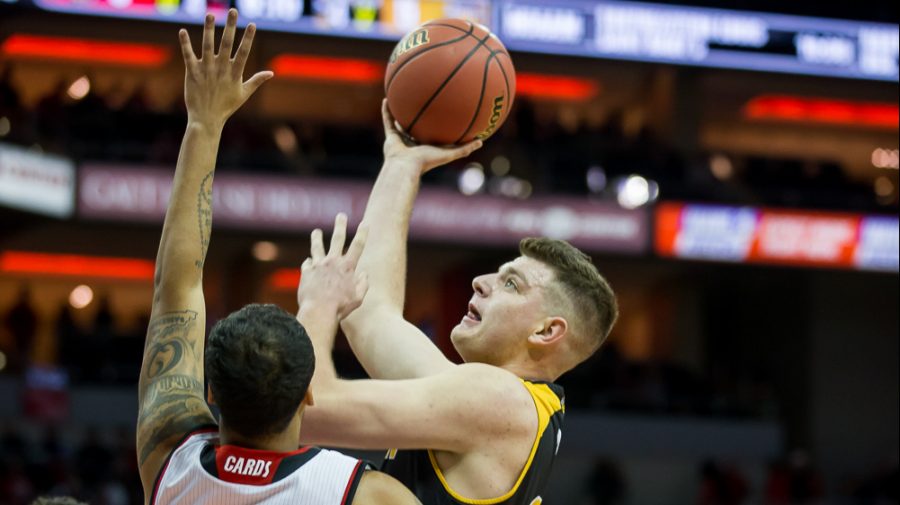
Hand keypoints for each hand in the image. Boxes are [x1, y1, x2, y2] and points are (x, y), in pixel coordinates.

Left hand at [179, 9, 272, 128]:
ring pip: (207, 46)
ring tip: (210, 14)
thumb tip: (271, 73)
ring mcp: (206, 70)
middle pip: (226, 44)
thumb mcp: (244, 94)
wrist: (206, 119)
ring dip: (208, 30)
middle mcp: (221, 69)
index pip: (243, 52)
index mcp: (234, 74)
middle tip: (233, 10)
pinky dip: (185, 44)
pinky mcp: (192, 73)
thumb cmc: (226, 107)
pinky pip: (188, 56)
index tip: (251, 24)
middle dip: (230, 27)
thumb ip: (256, 81)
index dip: (247, 38)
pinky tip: (182, 31)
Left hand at [298, 214, 368, 319]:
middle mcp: (333, 262)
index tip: (365, 223)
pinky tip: (309, 263)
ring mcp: (318, 265)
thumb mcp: (359, 297)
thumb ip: (363, 284)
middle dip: (340, 225)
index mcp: (348, 267)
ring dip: (317, 238)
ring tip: (316, 232)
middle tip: (341, 216)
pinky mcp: (306, 272)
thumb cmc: (340, 307)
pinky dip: (309, 263)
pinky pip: (307, 264)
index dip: (362, 233)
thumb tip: (364, 274)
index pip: (358, 245)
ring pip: (317, 246)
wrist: (319, 311)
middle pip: (337, 238)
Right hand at [382, 99, 482, 173]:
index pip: (432, 134)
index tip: (441, 115)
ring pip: (400, 123)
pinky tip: (387, 97)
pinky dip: (386, 110)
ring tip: (402, 97)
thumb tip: (481, 141)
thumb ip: (464, 149)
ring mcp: (400, 140)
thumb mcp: (450, 154)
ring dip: (400, 112)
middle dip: (419, 117)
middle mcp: (413, 143)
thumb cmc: (427, 162)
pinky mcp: (389, 137)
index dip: (436, 125)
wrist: (406, 167)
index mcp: (426, 146)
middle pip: (417, 127)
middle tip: (424, 102)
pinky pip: (387, 120)